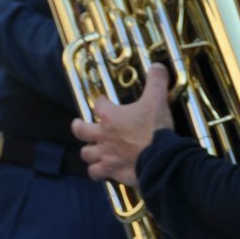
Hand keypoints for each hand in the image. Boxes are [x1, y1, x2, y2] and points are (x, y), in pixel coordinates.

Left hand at [73, 64, 174, 185]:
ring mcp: (105, 154)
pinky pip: (96, 173)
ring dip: (88, 151)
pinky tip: (101, 170)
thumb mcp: (158, 99)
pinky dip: (97, 171)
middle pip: (80, 130)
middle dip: (79, 127)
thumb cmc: (155, 128)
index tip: (104, 101)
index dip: (100, 101)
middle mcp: (102, 135)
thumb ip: (156, 81)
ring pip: (86, 153)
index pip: (98, 104)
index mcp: (110, 116)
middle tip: (79, 125)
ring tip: (91, 149)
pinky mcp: (111, 170)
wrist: (160, 157)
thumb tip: (157, 66)